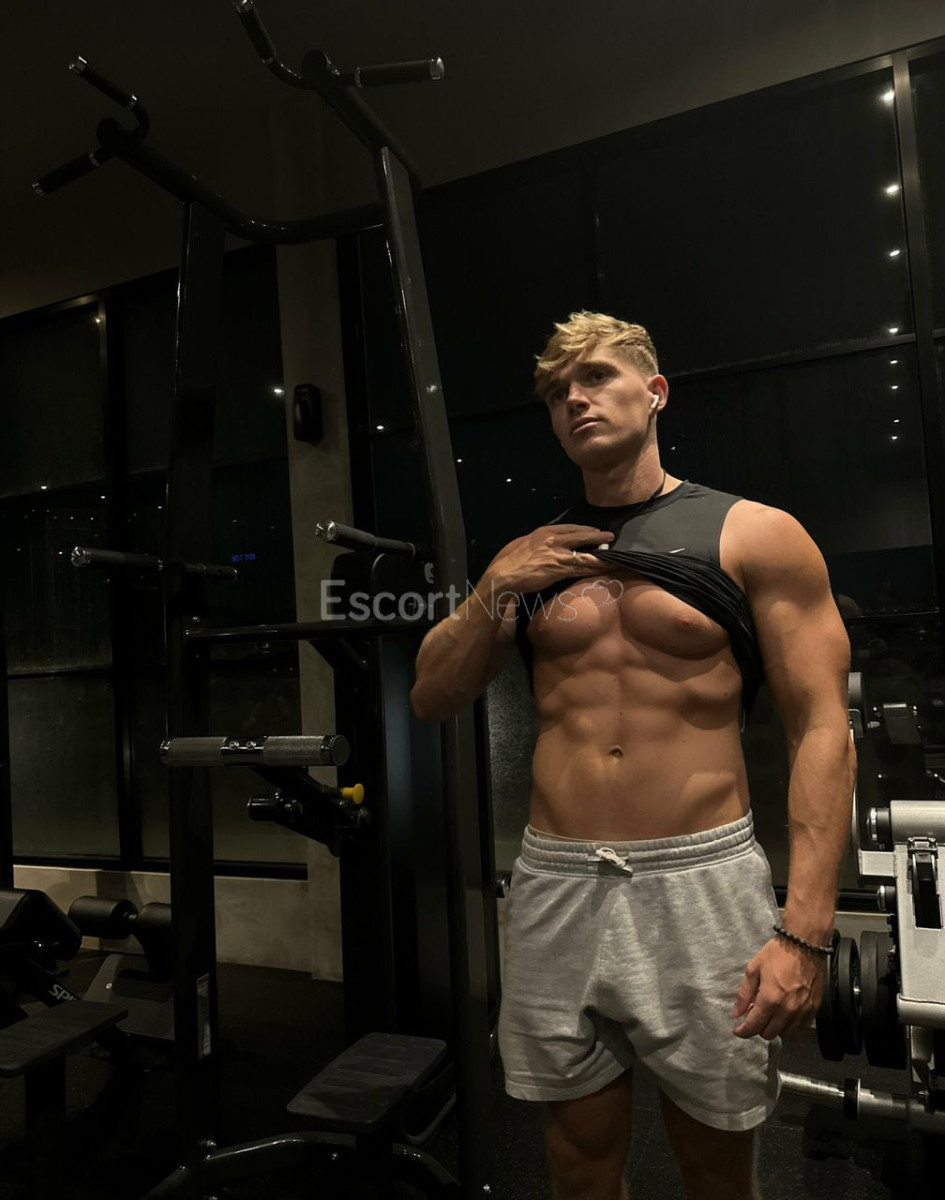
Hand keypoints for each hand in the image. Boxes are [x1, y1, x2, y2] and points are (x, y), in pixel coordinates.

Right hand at [485, 524, 614, 594]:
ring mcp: (557, 555)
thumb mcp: (524, 543)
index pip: (571, 528)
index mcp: (544, 531)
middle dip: (598, 537)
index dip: (585, 529)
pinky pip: (581, 569)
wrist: (503, 575)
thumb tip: (549, 543)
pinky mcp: (558, 570)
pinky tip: (603, 569)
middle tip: (610, 537)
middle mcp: (553, 540)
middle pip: (582, 536)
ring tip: (615, 557)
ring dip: (601, 557)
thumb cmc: (510, 561)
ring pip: (585, 554)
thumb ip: (539, 541)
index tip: (595, 530)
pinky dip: (594, 569)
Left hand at [731, 937, 825, 1040]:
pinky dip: (790, 1025)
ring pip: (785, 1033)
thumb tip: (736, 1013)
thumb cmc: (777, 954)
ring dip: (774, 1027)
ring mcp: (802, 1011)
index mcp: (770, 999)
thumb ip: (744, 994)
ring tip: (770, 1013)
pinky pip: (800, 1027)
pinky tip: (784, 1014)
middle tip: (754, 1014)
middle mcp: (787, 1010)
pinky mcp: (814, 1009)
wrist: (805, 945)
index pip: (754, 1025)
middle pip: (769, 1033)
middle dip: (758, 1027)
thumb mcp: (753, 969)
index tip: (738, 1030)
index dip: (743, 1031)